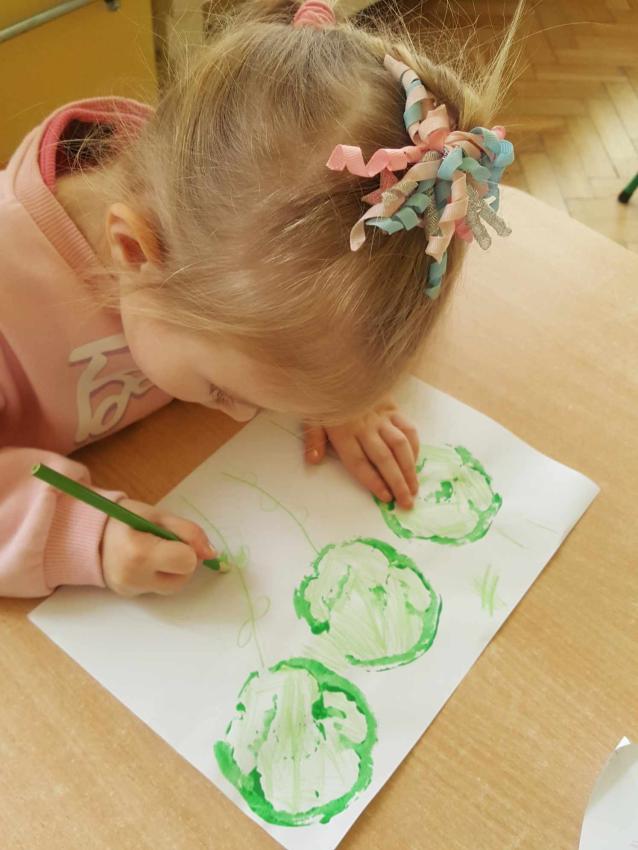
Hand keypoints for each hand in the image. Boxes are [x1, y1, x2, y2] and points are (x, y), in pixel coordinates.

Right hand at [101, 499, 215, 595]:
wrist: (90, 534)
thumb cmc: (126, 519)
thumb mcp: (158, 516)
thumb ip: (189, 532)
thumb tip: (211, 553)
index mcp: (140, 552)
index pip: (187, 561)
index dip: (190, 548)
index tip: (177, 537)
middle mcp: (134, 576)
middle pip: (183, 578)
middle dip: (184, 561)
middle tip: (168, 544)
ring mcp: (131, 589)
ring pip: (174, 587)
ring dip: (174, 570)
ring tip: (157, 553)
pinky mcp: (130, 596)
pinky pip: (159, 589)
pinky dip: (160, 576)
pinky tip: (147, 563)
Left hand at [303, 401, 419, 508]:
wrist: (337, 367)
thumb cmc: (323, 396)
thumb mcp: (310, 417)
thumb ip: (313, 439)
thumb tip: (312, 461)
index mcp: (343, 432)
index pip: (360, 462)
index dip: (373, 481)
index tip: (385, 498)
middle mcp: (364, 426)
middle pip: (384, 458)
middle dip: (397, 482)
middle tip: (407, 503)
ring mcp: (380, 417)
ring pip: (400, 445)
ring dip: (409, 468)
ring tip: (415, 488)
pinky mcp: (391, 407)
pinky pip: (407, 428)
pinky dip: (414, 445)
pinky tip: (415, 462)